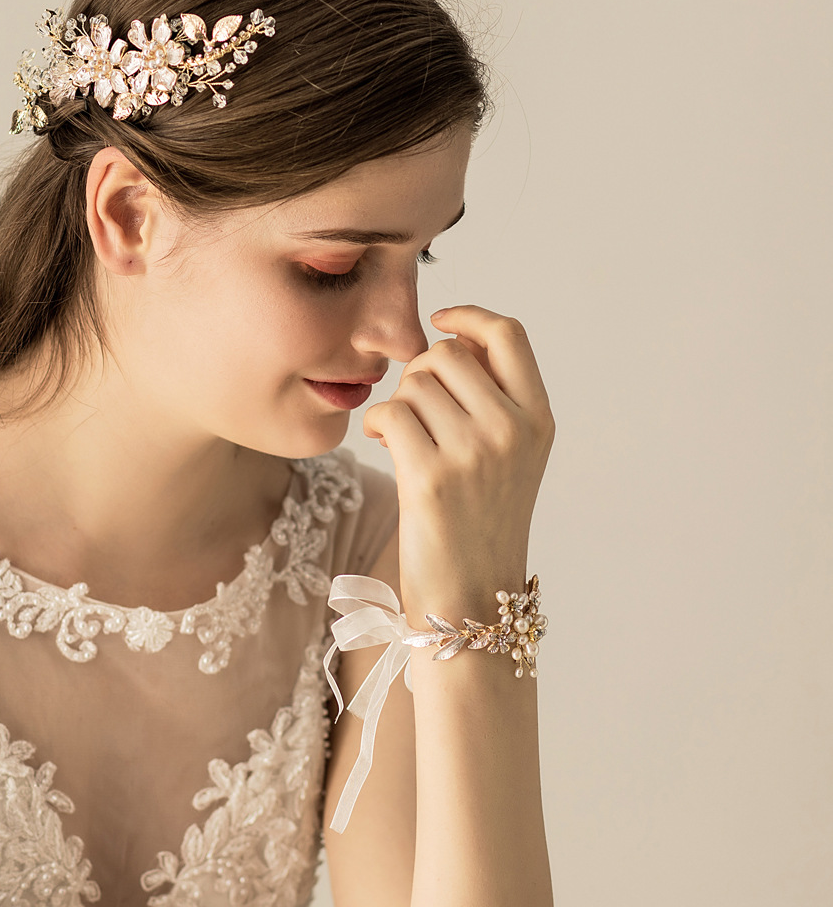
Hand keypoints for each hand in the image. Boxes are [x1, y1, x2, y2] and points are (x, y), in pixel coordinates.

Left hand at [362, 305, 554, 612]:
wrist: (471, 597)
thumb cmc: (479, 520)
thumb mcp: (508, 454)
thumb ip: (490, 397)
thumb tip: (449, 339)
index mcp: (538, 419)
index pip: (510, 335)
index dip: (469, 317)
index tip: (440, 320)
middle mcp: (513, 430)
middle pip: (448, 353)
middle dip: (419, 372)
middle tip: (414, 408)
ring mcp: (475, 453)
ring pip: (414, 383)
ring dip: (397, 403)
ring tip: (402, 437)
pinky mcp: (431, 477)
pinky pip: (388, 412)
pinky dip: (376, 423)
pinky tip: (383, 442)